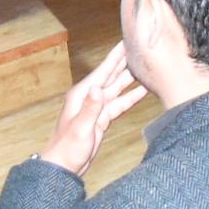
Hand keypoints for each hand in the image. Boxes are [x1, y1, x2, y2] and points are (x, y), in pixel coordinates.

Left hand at [39, 43, 146, 176]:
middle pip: (111, 76)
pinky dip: (130, 97)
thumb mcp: (80, 128)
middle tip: (138, 48)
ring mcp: (96, 108)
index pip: (102, 71)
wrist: (63, 167)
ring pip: (116, 89)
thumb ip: (90, 108)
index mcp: (82, 95)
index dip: (115, 57)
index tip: (125, 42)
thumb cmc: (66, 148)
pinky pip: (118, 104)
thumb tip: (98, 88)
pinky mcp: (101, 119)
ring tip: (145, 67)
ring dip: (130, 79)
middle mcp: (89, 98)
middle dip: (124, 62)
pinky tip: (141, 91)